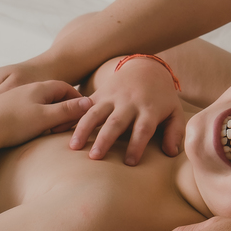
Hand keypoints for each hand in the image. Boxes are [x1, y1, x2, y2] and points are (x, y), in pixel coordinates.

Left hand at [0, 80, 92, 149]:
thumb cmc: (13, 123)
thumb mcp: (46, 117)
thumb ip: (68, 110)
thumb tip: (88, 104)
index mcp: (39, 88)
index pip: (65, 88)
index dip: (76, 100)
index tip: (82, 113)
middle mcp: (25, 90)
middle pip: (51, 96)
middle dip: (61, 109)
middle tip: (63, 127)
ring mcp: (11, 99)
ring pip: (35, 105)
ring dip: (45, 116)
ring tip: (46, 132)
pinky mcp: (0, 111)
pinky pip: (22, 112)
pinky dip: (30, 121)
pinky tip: (26, 134)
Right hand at [71, 55, 185, 164]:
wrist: (145, 68)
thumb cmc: (161, 97)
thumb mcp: (174, 111)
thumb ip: (175, 131)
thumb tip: (171, 153)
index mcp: (149, 109)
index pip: (143, 129)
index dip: (137, 145)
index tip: (129, 163)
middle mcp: (129, 103)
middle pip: (116, 122)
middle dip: (105, 139)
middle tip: (95, 157)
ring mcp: (112, 97)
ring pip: (95, 113)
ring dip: (83, 129)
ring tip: (74, 147)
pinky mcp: (99, 94)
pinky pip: (83, 106)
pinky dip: (70, 117)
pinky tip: (56, 130)